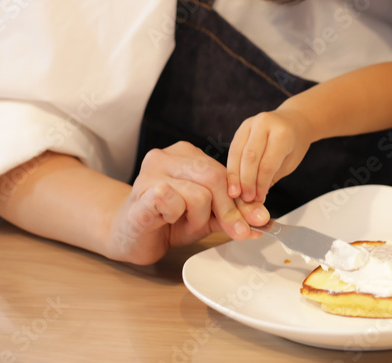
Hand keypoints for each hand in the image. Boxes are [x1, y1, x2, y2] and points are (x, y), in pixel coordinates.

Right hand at [107, 141, 264, 263]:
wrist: (129, 237)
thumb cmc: (166, 222)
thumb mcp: (206, 216)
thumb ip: (232, 215)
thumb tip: (262, 221)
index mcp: (186, 155)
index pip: (224, 172)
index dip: (243, 199)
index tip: (258, 220)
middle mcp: (167, 157)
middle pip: (214, 178)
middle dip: (229, 210)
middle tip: (235, 231)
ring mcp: (150, 173)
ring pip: (198, 193)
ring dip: (198, 218)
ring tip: (184, 224)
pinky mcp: (140, 193)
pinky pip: (172, 200)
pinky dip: (177, 216)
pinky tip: (167, 220)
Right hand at [226, 109, 314, 203]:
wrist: (295, 121)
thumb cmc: (294, 143)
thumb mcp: (290, 162)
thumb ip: (272, 178)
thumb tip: (256, 199)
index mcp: (282, 134)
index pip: (267, 164)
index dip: (260, 184)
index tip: (257, 198)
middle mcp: (265, 124)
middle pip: (250, 157)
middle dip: (246, 181)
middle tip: (245, 198)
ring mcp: (251, 123)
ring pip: (237, 153)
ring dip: (235, 175)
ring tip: (235, 193)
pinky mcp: (242, 127)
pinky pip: (233, 149)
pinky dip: (232, 166)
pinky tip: (233, 180)